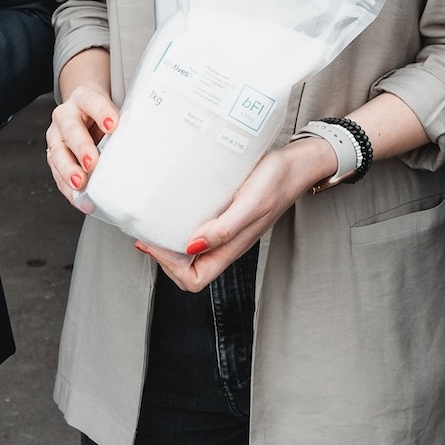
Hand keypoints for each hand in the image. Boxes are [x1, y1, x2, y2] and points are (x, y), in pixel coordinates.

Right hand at [46, 81, 119, 204]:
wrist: (84, 110)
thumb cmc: (103, 115)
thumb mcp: (112, 112)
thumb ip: (123, 126)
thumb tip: (143, 148)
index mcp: (83, 98)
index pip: (91, 101)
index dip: (101, 112)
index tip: (112, 125)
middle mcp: (65, 116)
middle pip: (71, 130)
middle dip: (81, 147)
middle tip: (92, 162)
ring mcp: (56, 136)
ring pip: (58, 154)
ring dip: (69, 170)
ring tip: (80, 184)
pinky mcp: (53, 157)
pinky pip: (58, 175)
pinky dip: (69, 189)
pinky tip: (81, 200)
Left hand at [137, 139, 330, 291]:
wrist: (296, 165)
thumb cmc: (277, 182)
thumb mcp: (251, 204)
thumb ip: (225, 228)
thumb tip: (192, 247)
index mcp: (231, 249)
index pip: (194, 279)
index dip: (171, 268)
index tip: (155, 243)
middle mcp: (226, 244)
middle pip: (188, 271)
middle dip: (164, 258)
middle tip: (147, 235)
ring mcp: (225, 231)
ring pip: (190, 251)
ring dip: (169, 243)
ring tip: (154, 224)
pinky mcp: (224, 215)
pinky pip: (197, 230)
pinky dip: (180, 225)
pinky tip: (174, 209)